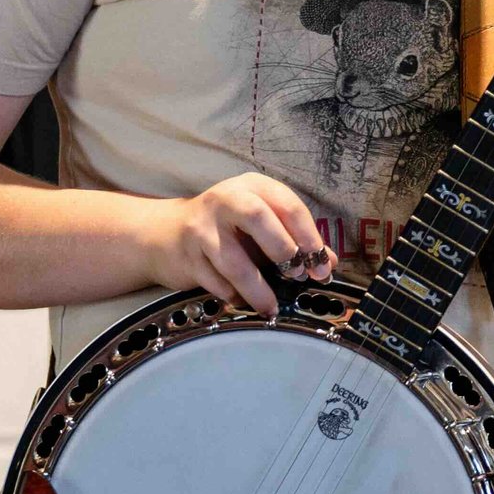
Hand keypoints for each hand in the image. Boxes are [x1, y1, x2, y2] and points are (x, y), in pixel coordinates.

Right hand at [142, 173, 331, 313]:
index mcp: (252, 187)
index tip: (320, 266)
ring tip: (271, 306)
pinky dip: (232, 295)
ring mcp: (202, 227)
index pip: (287, 205)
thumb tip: (327, 264)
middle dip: (282, 249)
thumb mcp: (262, 223)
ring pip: (232, 260)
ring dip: (257, 287)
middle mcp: (225, 199)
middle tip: (297, 275)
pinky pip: (214, 281)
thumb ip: (296, 240)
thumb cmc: (226, 228)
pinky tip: (242, 301)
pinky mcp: (186, 255)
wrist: (165, 234)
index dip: (308, 236)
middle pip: (257, 217)